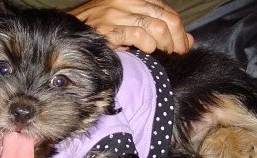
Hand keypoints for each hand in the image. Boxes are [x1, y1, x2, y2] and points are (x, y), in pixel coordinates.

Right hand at [69, 0, 193, 53]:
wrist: (67, 33)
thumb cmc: (101, 29)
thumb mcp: (130, 22)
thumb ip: (158, 27)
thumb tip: (188, 41)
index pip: (166, 10)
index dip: (180, 29)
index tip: (183, 45)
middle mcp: (125, 1)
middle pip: (166, 18)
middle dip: (177, 38)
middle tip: (176, 52)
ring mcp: (116, 14)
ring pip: (156, 27)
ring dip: (165, 45)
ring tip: (162, 54)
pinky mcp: (107, 29)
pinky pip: (137, 35)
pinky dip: (147, 45)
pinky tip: (146, 52)